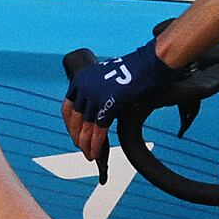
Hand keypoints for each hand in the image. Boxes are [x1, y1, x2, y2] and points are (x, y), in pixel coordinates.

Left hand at [59, 35, 192, 162]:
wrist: (150, 64)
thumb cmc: (136, 70)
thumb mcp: (108, 78)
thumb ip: (99, 92)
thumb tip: (98, 112)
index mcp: (81, 78)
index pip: (68, 107)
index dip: (70, 124)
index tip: (74, 133)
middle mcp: (84, 86)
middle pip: (74, 118)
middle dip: (76, 136)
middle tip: (81, 147)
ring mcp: (95, 95)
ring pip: (85, 127)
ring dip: (85, 144)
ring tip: (89, 155)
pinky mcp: (108, 104)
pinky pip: (98, 130)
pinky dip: (95, 144)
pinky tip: (96, 153)